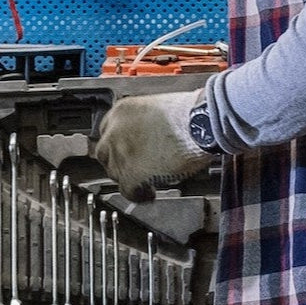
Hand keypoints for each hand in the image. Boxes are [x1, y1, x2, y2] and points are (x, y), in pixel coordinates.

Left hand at [95, 90, 213, 201]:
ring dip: (128, 179)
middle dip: (119, 162)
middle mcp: (115, 131)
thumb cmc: (189, 113)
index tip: (126, 151)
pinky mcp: (131, 174)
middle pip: (105, 154)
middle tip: (134, 168)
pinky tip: (149, 194)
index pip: (107, 131)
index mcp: (121, 111)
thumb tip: (146, 137)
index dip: (118, 145)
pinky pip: (127, 191)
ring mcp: (120, 153)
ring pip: (114, 173)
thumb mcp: (156, 109)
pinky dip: (139, 195)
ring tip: (145, 182)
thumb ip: (143, 123)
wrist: (200, 123)